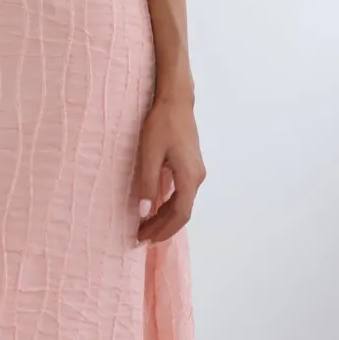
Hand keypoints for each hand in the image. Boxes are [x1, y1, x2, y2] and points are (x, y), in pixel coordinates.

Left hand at [132, 92, 205, 243]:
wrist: (176, 101)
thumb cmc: (161, 124)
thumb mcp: (149, 154)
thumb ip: (148, 184)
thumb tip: (145, 212)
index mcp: (189, 177)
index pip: (179, 214)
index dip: (162, 230)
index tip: (144, 238)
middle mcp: (197, 177)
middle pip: (182, 213)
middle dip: (163, 228)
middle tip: (141, 238)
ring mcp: (196, 172)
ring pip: (183, 204)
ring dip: (165, 219)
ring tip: (145, 228)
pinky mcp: (191, 166)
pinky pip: (182, 194)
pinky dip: (169, 206)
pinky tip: (155, 210)